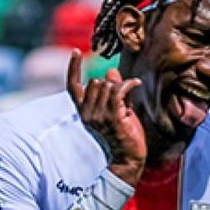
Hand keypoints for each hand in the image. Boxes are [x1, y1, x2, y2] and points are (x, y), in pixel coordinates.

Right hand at [66, 49, 145, 185]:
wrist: (128, 158)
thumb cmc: (123, 135)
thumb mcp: (116, 109)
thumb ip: (112, 90)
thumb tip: (111, 71)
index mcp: (84, 112)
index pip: (73, 86)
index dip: (73, 68)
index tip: (76, 52)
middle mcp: (88, 113)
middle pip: (96, 82)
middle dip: (111, 84)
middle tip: (122, 96)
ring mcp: (99, 116)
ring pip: (108, 85)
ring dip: (121, 87)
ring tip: (128, 98)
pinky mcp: (113, 117)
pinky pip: (118, 90)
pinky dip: (129, 84)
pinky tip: (136, 84)